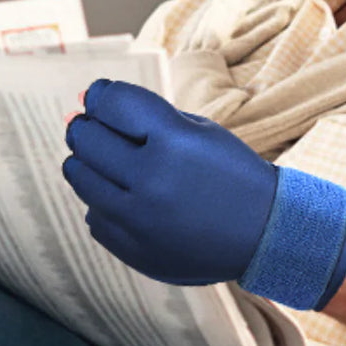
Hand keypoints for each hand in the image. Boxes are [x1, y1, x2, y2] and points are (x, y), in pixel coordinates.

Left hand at [63, 80, 276, 285]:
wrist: (265, 234)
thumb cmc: (228, 172)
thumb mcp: (197, 131)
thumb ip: (141, 113)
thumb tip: (82, 102)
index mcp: (175, 142)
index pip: (110, 102)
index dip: (100, 95)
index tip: (101, 98)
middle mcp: (153, 181)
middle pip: (87, 139)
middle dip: (88, 126)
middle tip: (99, 128)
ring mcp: (141, 221)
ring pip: (81, 178)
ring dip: (89, 163)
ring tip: (116, 164)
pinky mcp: (134, 251)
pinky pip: (94, 217)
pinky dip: (105, 204)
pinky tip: (132, 200)